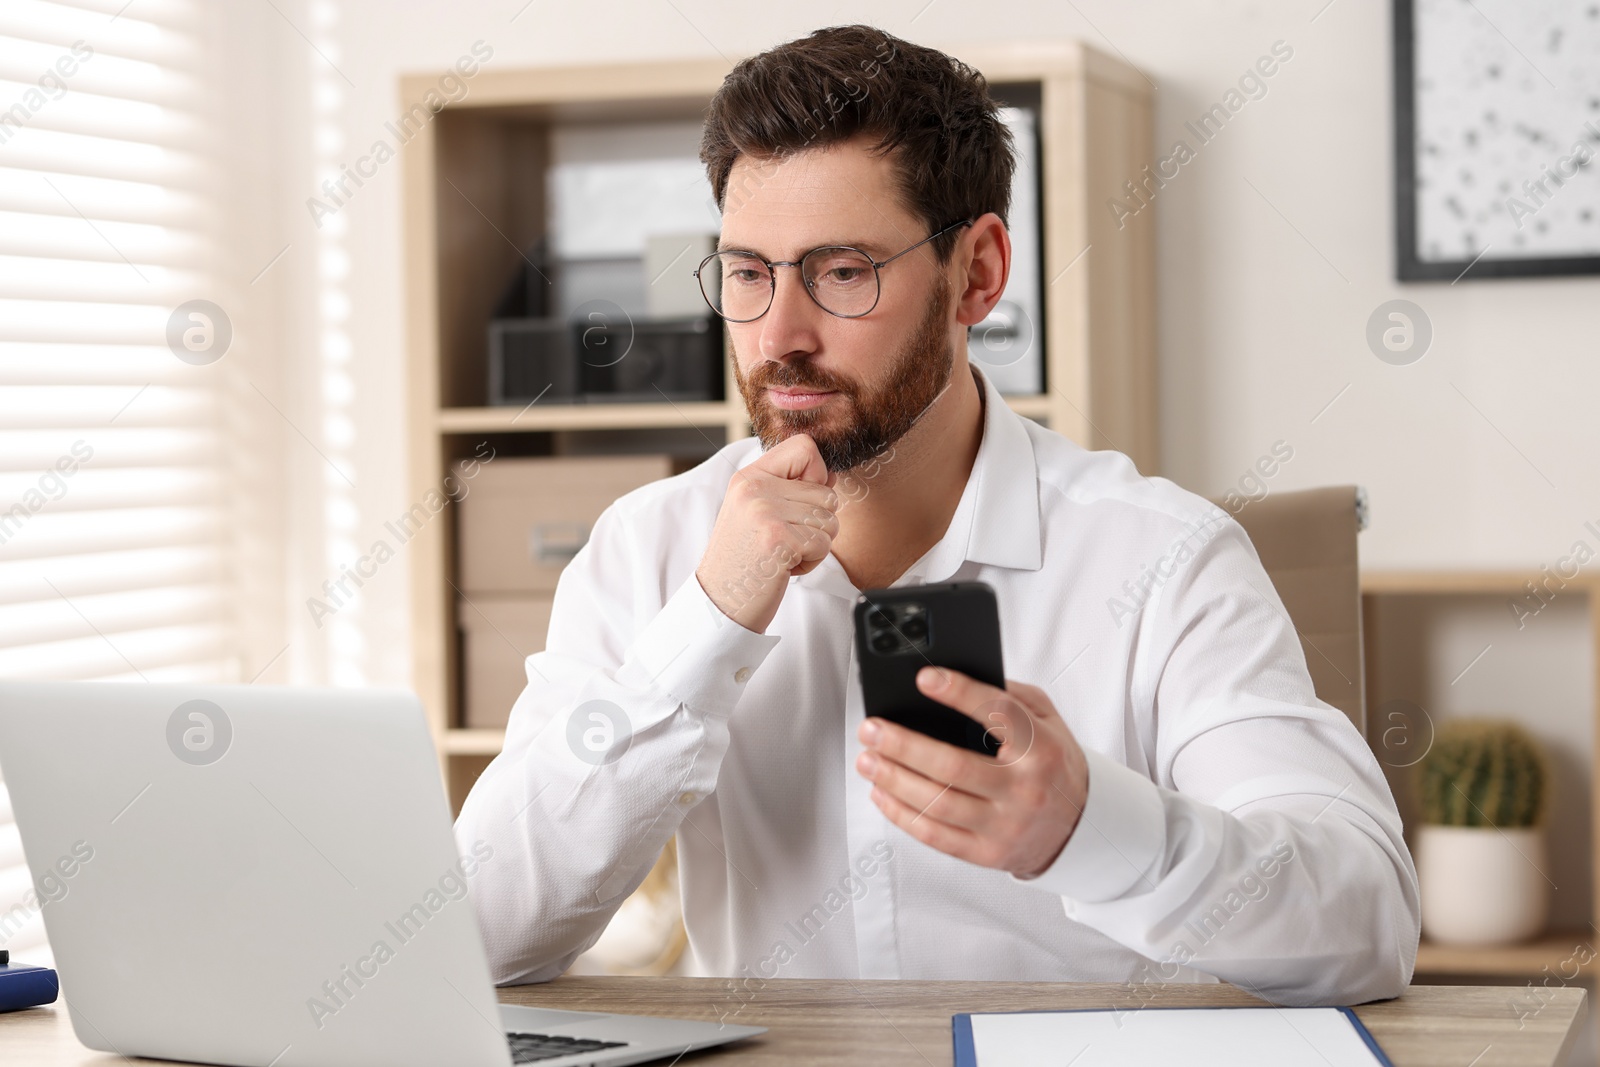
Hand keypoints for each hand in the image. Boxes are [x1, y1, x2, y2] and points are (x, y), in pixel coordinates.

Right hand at [695, 432, 839, 633]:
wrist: (719, 602)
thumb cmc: (743, 560)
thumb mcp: (757, 513)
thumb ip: (791, 489)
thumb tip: (831, 474)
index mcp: (748, 477)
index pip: (804, 447)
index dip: (816, 474)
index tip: (798, 502)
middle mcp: (755, 489)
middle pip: (826, 491)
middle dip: (816, 523)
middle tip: (784, 540)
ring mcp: (765, 513)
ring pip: (830, 519)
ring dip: (814, 544)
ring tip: (783, 553)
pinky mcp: (779, 540)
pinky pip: (823, 543)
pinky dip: (811, 562)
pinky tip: (784, 567)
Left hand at [855, 666, 1088, 878]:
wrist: (1080, 827)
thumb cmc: (1053, 763)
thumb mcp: (1047, 720)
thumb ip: (1010, 696)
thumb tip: (957, 677)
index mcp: (1041, 748)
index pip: (999, 713)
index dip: (960, 693)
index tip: (925, 678)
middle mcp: (1024, 789)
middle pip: (952, 766)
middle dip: (903, 745)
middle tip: (872, 728)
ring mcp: (1005, 825)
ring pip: (937, 802)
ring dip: (893, 779)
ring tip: (867, 759)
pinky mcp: (988, 854)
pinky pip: (935, 835)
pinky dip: (901, 814)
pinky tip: (881, 793)